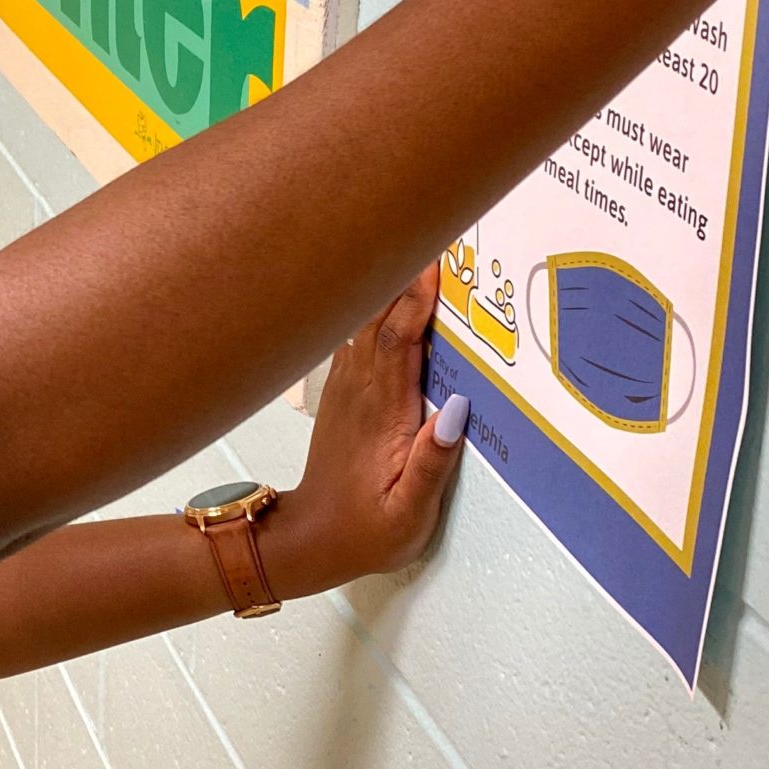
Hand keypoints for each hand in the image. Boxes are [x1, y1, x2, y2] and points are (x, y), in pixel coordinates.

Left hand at [257, 267, 464, 599]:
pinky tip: (378, 284)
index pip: (400, 343)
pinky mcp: (341, 392)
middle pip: (377, 317)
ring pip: (362, 320)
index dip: (415, 301)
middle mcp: (360, 391)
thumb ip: (433, 463)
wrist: (312, 540)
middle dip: (398, 273)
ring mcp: (346, 388)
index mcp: (383, 414)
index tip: (434, 263)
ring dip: (381, 282)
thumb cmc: (367, 531)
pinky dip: (368, 305)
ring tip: (405, 242)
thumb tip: (457, 410)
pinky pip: (355, 335)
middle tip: (424, 227)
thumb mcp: (410, 514)